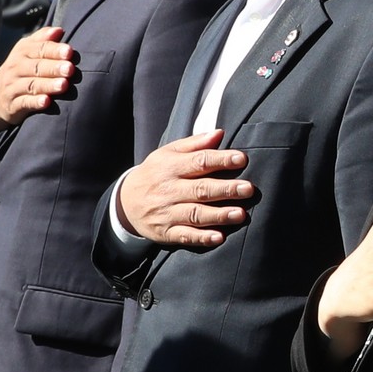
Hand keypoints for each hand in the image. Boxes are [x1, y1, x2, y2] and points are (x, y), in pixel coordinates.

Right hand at [0, 27, 79, 128]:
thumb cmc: (20, 69)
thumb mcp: (27, 51)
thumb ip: (43, 39)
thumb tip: (59, 30)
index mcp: (22, 52)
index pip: (40, 49)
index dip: (55, 50)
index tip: (69, 52)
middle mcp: (16, 68)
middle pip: (37, 67)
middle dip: (54, 68)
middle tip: (70, 69)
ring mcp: (13, 86)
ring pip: (32, 85)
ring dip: (48, 85)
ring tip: (64, 85)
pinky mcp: (13, 104)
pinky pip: (24, 102)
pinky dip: (35, 102)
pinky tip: (46, 102)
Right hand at [118, 129, 257, 247]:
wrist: (125, 202)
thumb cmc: (155, 173)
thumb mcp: (168, 154)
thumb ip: (195, 144)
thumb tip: (219, 133)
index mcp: (171, 167)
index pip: (199, 161)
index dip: (221, 160)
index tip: (241, 159)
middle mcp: (169, 190)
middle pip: (200, 189)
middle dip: (225, 189)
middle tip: (248, 188)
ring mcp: (167, 213)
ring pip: (195, 214)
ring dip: (218, 215)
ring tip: (240, 214)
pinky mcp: (165, 232)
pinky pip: (184, 235)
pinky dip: (201, 238)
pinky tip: (219, 237)